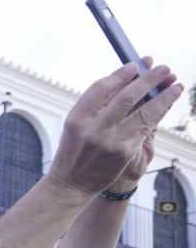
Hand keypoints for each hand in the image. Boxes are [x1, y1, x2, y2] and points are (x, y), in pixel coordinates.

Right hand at [46, 60, 181, 195]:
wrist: (72, 182)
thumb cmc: (75, 150)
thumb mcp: (76, 125)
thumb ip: (97, 106)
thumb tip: (126, 82)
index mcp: (77, 117)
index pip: (102, 88)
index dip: (121, 75)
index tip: (135, 65)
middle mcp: (94, 128)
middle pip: (126, 97)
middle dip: (148, 80)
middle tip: (163, 69)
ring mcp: (111, 141)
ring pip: (143, 112)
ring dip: (163, 97)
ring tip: (176, 85)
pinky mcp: (125, 152)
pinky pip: (146, 128)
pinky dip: (158, 114)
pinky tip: (167, 105)